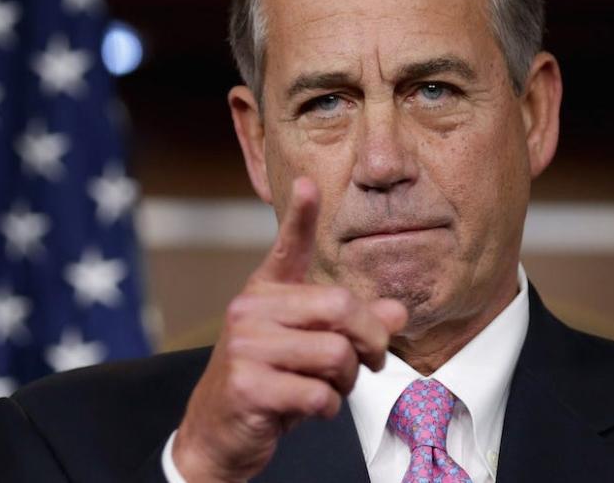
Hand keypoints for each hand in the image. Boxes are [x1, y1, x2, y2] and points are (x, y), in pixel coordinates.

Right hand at [172, 177, 407, 481]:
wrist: (217, 431)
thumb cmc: (268, 383)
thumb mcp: (310, 349)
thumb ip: (351, 327)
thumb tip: (396, 313)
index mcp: (265, 294)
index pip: (286, 248)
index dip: (300, 215)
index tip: (309, 184)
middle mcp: (249, 310)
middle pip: (340, 307)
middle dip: (370, 340)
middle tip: (374, 361)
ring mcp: (244, 346)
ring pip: (335, 353)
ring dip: (347, 382)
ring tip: (329, 389)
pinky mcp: (247, 384)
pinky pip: (318, 393)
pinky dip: (327, 408)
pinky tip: (308, 409)